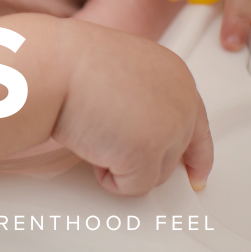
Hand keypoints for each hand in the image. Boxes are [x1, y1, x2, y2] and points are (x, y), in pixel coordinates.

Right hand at [0, 15, 213, 193]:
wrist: (54, 67)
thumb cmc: (70, 64)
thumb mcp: (120, 73)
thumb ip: (142, 99)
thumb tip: (138, 127)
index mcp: (175, 75)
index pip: (197, 123)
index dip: (197, 154)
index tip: (197, 173)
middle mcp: (181, 100)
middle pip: (175, 154)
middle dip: (145, 160)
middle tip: (113, 148)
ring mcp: (169, 127)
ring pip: (155, 174)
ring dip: (122, 163)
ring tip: (96, 132)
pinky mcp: (148, 153)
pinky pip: (133, 187)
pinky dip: (109, 177)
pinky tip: (93, 147)